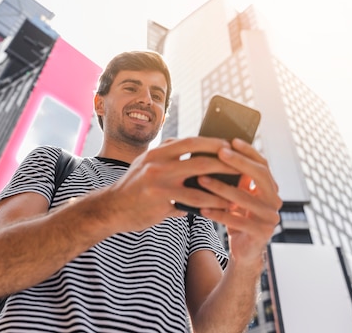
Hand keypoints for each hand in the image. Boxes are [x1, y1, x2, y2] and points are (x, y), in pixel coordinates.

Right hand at [105, 137, 240, 231]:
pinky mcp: (161, 203)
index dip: (212, 143)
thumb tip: (192, 149)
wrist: (110, 208)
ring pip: (200, 184)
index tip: (229, 145)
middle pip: (199, 160)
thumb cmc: (133, 186)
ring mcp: (159, 184)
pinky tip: (222, 207)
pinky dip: (210, 204)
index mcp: (157, 153)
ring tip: (238, 190)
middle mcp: (158, 165)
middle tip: (241, 165)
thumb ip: (166, 155)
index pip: (190, 142)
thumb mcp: (146, 163)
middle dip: (224, 162)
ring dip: (222, 187)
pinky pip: (192, 204)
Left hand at [197, 138, 281, 264]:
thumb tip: (216, 152)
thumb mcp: (238, 195)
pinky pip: (237, 221)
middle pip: (260, 176)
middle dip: (239, 162)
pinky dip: (219, 213)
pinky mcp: (261, 233)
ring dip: (221, 188)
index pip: (262, 164)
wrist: (244, 250)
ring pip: (245, 199)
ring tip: (201, 179)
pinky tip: (203, 208)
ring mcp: (271, 218)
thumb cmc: (238, 217)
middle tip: (220, 153)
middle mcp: (275, 200)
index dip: (248, 152)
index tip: (231, 141)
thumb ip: (235, 178)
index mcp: (270, 188)